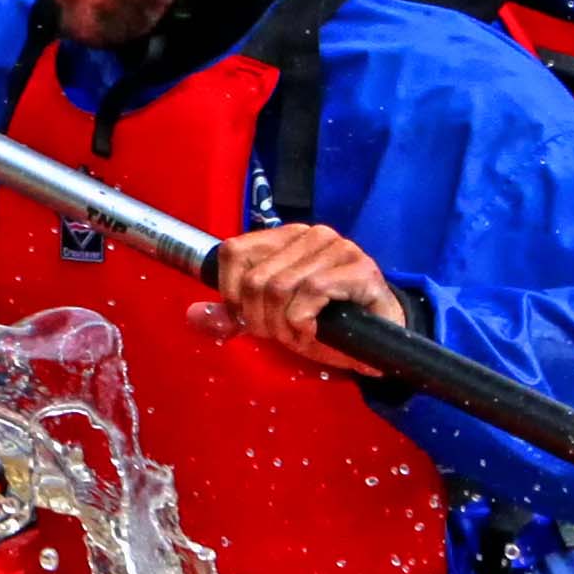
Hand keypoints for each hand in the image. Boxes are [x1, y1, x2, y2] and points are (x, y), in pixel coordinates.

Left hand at [199, 222, 405, 371]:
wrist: (381, 338)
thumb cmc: (326, 324)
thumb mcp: (272, 320)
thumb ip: (234, 317)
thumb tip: (192, 315)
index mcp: (285, 238)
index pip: (233, 253)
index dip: (233, 295)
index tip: (254, 318)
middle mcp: (310, 234)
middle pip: (254, 280)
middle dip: (263, 320)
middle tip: (285, 332)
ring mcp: (337, 248)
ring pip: (279, 288)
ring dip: (285, 326)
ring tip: (302, 333)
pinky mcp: (358, 268)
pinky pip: (309, 294)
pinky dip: (305, 324)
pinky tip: (316, 332)